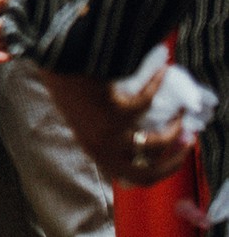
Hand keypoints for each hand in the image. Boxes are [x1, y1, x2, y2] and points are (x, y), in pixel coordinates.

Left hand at [42, 68, 191, 183]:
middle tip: (187, 143)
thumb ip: (105, 135)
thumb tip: (140, 140)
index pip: (133, 178)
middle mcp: (103, 149)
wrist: (54, 64)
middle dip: (174, 163)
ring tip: (181, 114)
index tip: (173, 157)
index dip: (158, 171)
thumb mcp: (83, 119)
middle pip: (148, 174)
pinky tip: (162, 73)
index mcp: (96, 152)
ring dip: (175, 129)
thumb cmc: (67, 87)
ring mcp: (110, 133)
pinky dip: (157, 86)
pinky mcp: (117, 112)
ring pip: (157, 144)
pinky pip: (149, 103)